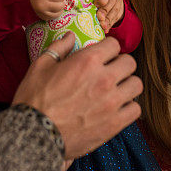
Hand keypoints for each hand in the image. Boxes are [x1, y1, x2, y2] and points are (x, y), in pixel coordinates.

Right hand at [13, 33, 142, 160]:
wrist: (36, 134)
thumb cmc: (35, 99)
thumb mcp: (40, 66)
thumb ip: (59, 47)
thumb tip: (70, 36)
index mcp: (87, 61)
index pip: (114, 44)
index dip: (108, 48)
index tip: (103, 55)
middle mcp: (104, 79)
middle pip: (130, 63)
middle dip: (120, 64)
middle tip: (110, 71)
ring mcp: (112, 102)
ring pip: (136, 85)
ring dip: (127, 84)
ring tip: (117, 89)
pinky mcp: (115, 123)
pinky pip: (136, 110)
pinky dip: (129, 107)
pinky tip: (117, 108)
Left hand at [90, 0, 124, 31]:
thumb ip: (90, 2)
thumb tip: (84, 10)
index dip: (99, 2)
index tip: (95, 6)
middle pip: (110, 4)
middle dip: (104, 12)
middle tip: (99, 18)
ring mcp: (119, 4)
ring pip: (114, 13)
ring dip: (107, 21)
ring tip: (102, 26)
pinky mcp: (121, 12)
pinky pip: (116, 19)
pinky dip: (110, 25)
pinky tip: (106, 30)